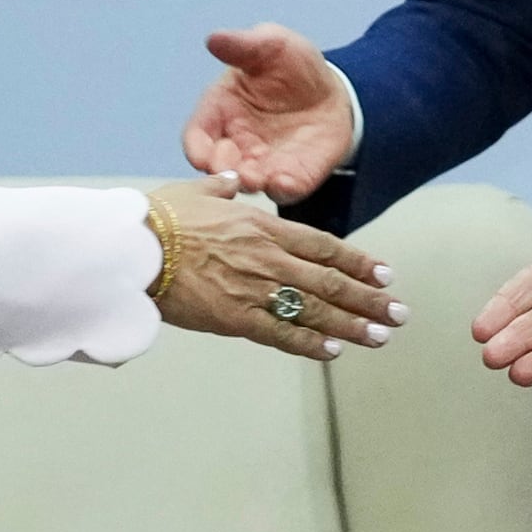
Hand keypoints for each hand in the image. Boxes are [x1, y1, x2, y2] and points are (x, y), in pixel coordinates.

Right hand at [153, 173, 405, 360]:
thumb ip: (221, 188)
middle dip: (369, 299)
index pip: (325, 246)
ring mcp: (254, 288)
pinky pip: (281, 333)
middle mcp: (268, 257)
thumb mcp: (195, 192)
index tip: (384, 273)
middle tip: (398, 313)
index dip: (359, 261)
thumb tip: (233, 179)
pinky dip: (310, 344)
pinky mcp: (235, 318)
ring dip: (353, 324)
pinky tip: (334, 351)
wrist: (133, 248)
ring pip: (315, 309)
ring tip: (381, 336)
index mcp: (262, 227)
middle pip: (331, 281)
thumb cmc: (158, 218)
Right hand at [183, 24, 357, 202]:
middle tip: (228, 171)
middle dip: (220, 171)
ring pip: (247, 183)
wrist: (335, 89)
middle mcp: (236, 143)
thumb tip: (214, 39)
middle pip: (217, 166)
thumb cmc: (293, 65)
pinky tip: (283, 181)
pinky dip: (281, 189)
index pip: (197, 136)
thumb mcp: (271, 46)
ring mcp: (264, 163)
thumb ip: (243, 46)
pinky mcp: (293, 176)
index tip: (200, 155)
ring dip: (246, 183)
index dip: (196, 147)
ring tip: (252, 178)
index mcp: (221, 111)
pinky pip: (284, 190)